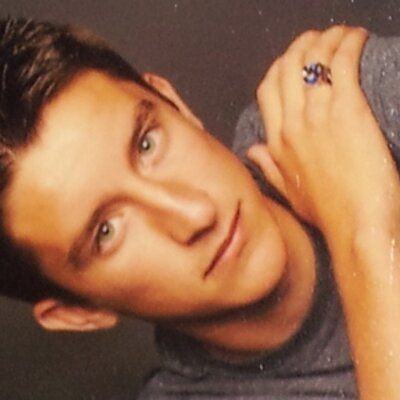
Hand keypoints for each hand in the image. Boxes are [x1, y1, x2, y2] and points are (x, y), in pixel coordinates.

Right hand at [248, 26, 399, 237]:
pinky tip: (357, 38)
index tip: (292, 61)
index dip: (279, 67)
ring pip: (313, 60)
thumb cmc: (328, 212)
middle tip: (317, 39)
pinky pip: (343, 63)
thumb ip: (269, 167)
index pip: (268, 90)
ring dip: (327, 38)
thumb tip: (252, 151)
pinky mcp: (349, 110)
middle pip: (287, 68)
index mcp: (278, 142)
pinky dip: (349, 43)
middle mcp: (293, 124)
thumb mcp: (290, 192)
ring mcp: (318, 115)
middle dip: (301, 45)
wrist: (357, 226)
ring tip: (340, 33)